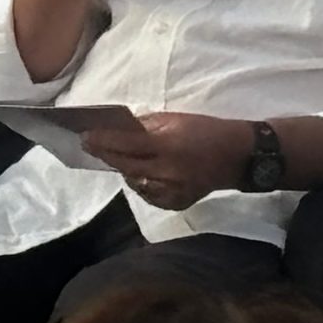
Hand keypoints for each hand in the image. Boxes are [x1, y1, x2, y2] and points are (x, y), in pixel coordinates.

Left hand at [82, 111, 252, 211]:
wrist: (237, 157)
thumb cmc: (206, 130)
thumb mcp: (176, 119)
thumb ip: (146, 125)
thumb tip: (121, 128)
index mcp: (167, 146)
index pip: (126, 144)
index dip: (103, 141)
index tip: (84, 137)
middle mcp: (166, 172)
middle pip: (125, 166)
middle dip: (106, 155)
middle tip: (91, 147)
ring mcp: (171, 192)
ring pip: (134, 183)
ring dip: (124, 170)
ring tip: (120, 158)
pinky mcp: (176, 204)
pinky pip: (148, 195)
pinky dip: (140, 184)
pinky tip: (141, 174)